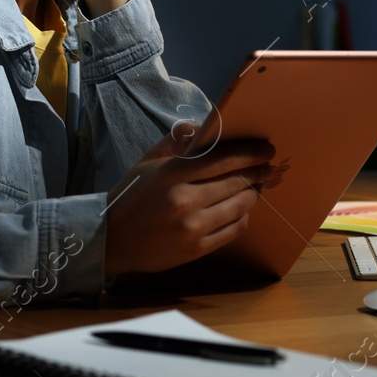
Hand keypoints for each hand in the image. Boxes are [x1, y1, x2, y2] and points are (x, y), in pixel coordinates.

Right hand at [102, 124, 275, 275]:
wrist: (109, 240)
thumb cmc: (130, 197)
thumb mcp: (147, 162)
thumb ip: (176, 142)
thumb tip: (201, 128)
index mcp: (173, 174)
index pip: (223, 159)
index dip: (250, 153)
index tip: (266, 150)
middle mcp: (185, 200)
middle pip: (236, 182)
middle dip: (258, 172)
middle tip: (267, 167)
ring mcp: (192, 227)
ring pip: (239, 206)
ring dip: (253, 194)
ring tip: (257, 186)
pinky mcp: (196, 249)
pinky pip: (233, 230)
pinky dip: (242, 217)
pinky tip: (242, 210)